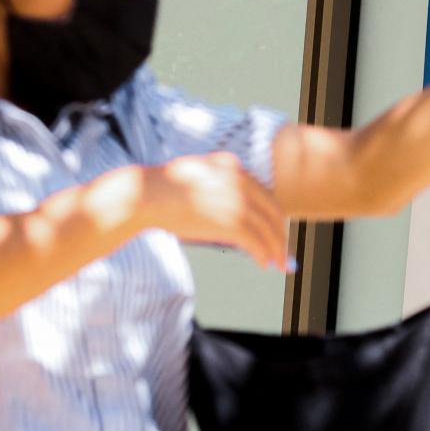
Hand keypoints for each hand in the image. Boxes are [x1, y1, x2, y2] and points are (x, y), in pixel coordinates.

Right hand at [142, 152, 290, 270]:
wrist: (146, 195)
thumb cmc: (162, 190)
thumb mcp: (196, 177)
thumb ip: (216, 185)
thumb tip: (226, 210)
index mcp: (231, 166)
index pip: (263, 193)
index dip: (273, 215)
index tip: (277, 230)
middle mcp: (239, 180)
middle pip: (272, 210)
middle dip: (280, 234)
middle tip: (283, 252)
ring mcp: (236, 200)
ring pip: (267, 228)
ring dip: (275, 249)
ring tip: (278, 264)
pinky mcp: (229, 220)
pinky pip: (255, 241)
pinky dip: (263, 254)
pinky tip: (263, 264)